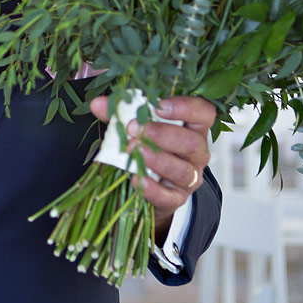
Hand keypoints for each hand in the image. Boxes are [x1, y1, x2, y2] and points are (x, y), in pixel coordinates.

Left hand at [90, 94, 214, 243]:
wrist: (151, 185)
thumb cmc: (149, 147)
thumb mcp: (138, 127)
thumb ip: (120, 113)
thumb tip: (98, 103)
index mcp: (193, 128)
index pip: (203, 113)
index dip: (186, 107)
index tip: (159, 106)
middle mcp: (197, 153)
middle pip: (191, 142)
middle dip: (162, 134)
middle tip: (135, 129)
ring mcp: (190, 177)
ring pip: (183, 170)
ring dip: (157, 159)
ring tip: (135, 151)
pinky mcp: (177, 198)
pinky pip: (169, 197)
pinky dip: (152, 189)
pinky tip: (137, 180)